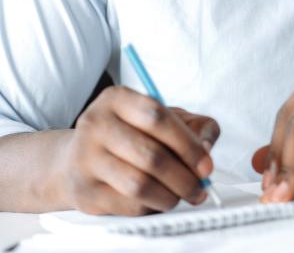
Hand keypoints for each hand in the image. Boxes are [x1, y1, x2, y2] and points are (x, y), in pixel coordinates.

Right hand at [55, 86, 219, 215]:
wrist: (77, 159)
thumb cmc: (131, 134)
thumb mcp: (164, 116)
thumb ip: (195, 125)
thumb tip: (206, 148)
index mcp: (117, 98)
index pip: (158, 118)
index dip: (188, 144)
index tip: (206, 165)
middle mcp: (96, 124)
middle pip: (151, 155)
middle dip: (184, 177)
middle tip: (200, 188)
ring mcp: (86, 159)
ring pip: (139, 184)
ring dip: (170, 195)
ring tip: (184, 195)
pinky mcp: (85, 192)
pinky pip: (128, 204)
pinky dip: (152, 206)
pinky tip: (161, 200)